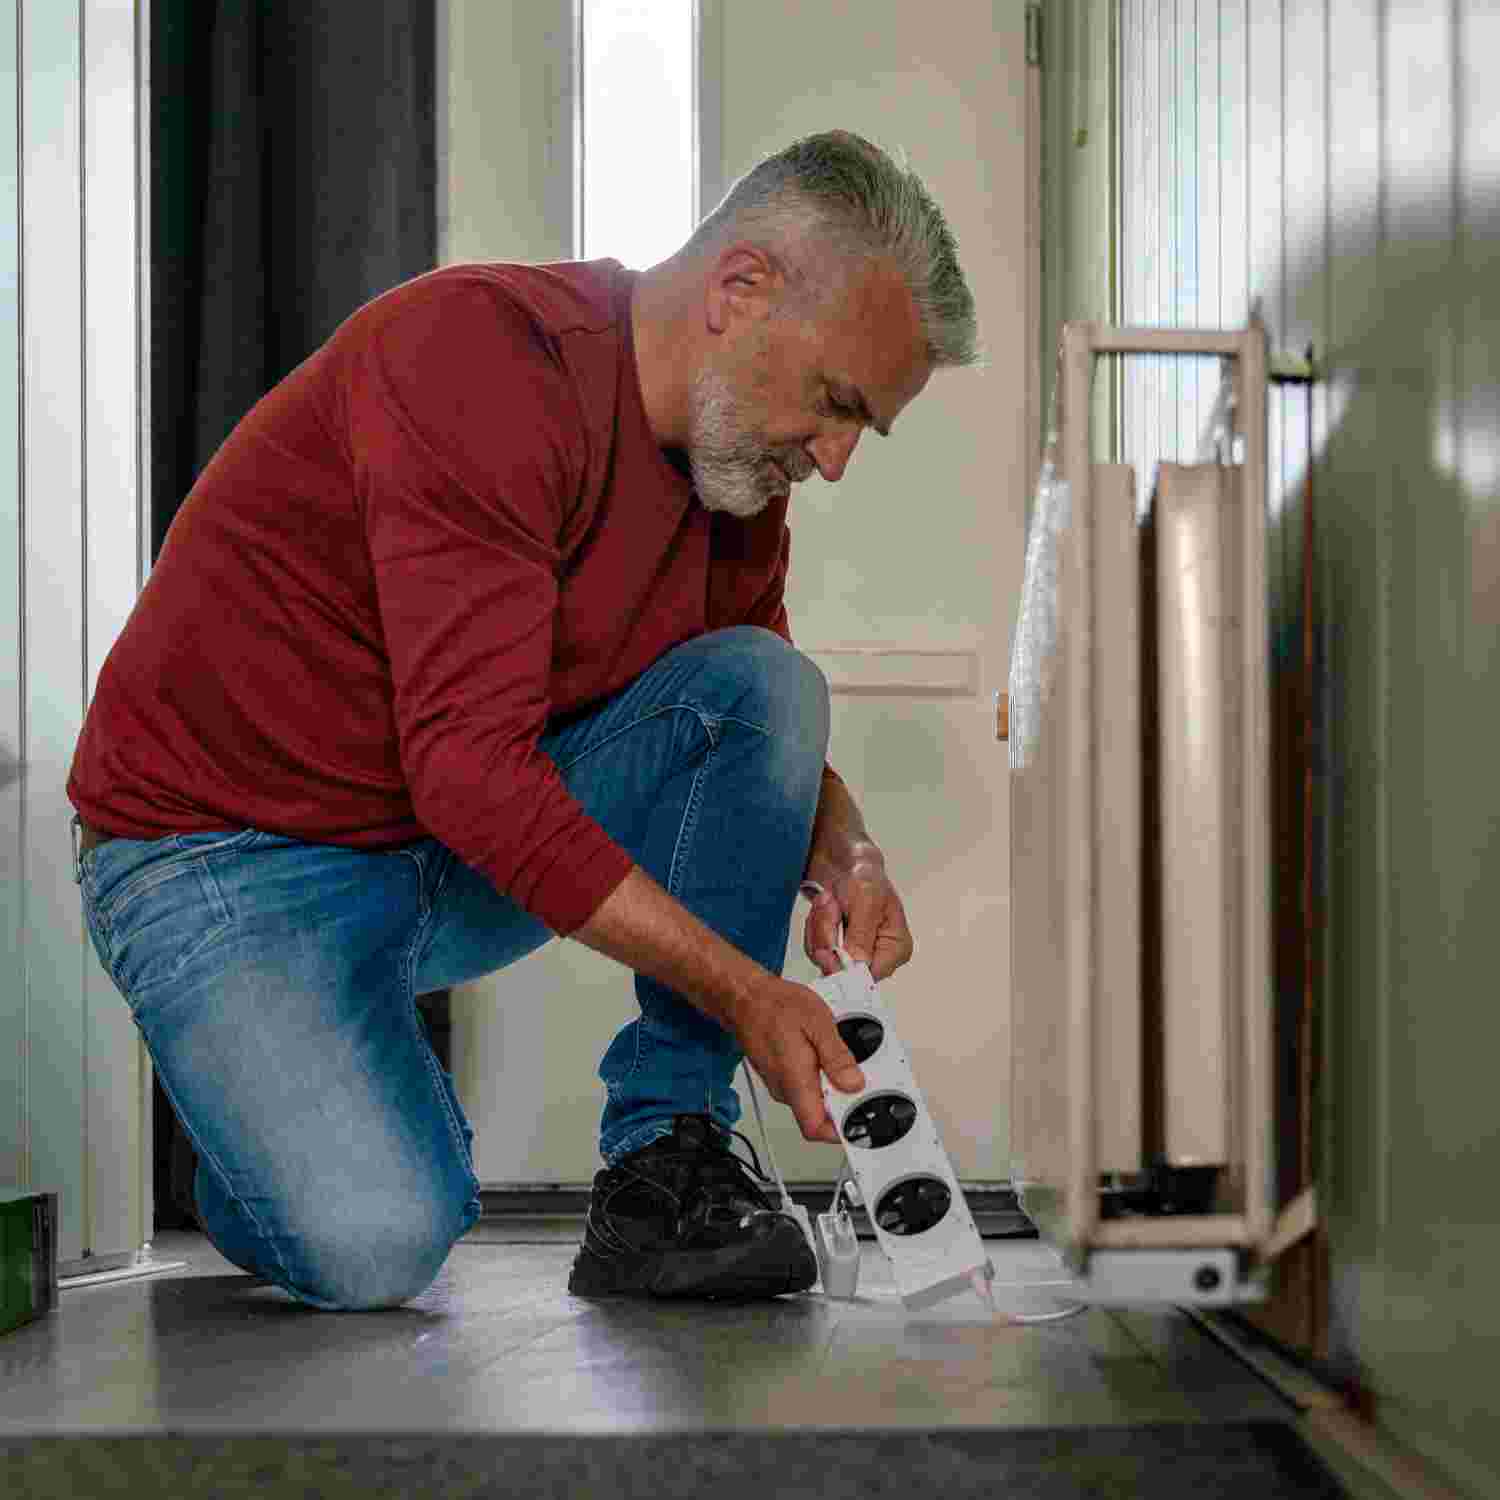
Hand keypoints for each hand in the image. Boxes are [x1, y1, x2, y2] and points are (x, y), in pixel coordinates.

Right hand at [731, 975, 865, 1143]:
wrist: (745, 998)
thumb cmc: (774, 1006)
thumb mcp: (818, 1023)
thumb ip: (838, 1057)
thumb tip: (854, 1083)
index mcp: (795, 1081)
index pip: (816, 1129)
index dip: (841, 1133)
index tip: (860, 1120)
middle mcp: (784, 1089)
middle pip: (819, 1115)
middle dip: (842, 1102)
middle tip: (858, 1078)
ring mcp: (779, 1084)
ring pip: (812, 1099)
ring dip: (830, 1087)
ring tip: (838, 1058)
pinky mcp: (778, 1076)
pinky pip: (803, 1087)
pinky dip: (818, 1077)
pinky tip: (823, 1055)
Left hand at [802, 862, 913, 980]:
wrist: (845, 863)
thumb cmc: (865, 876)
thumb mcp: (866, 901)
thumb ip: (862, 935)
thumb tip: (859, 965)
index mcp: (896, 947)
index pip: (870, 975)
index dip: (845, 966)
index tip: (829, 949)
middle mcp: (876, 956)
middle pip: (842, 968)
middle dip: (828, 935)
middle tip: (831, 906)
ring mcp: (853, 954)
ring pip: (823, 958)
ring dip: (820, 926)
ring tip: (830, 901)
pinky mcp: (835, 950)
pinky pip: (814, 948)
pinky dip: (813, 926)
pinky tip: (825, 908)